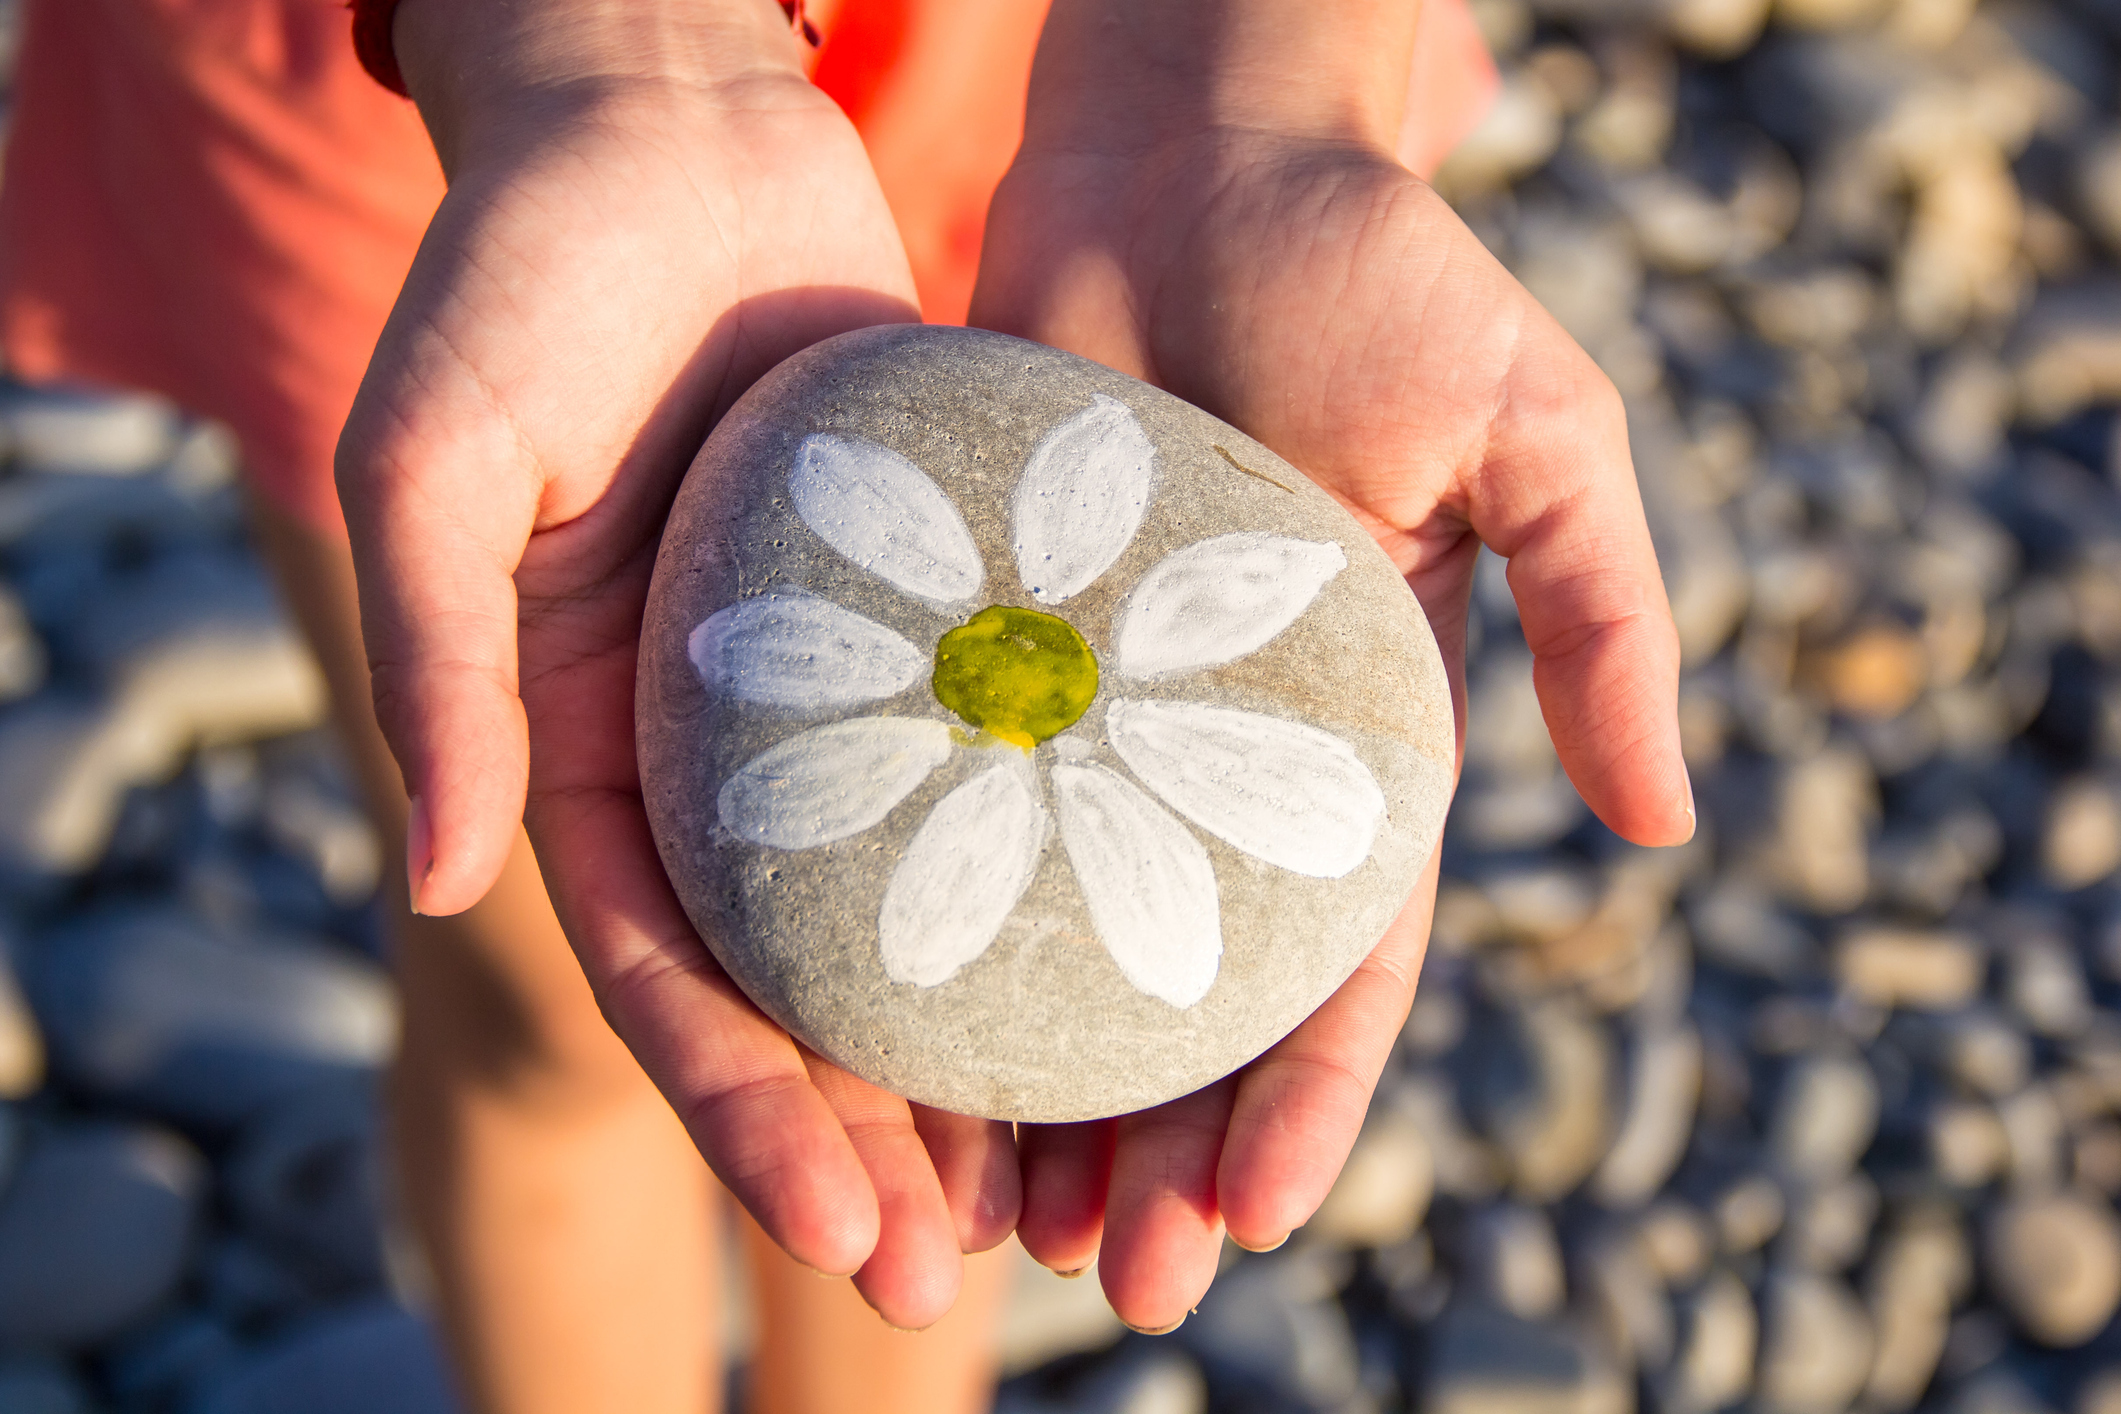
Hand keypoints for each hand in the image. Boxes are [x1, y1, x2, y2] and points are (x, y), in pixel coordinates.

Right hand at [338, 0, 1015, 1327]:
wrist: (669, 127)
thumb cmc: (528, 271)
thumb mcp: (435, 451)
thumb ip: (438, 659)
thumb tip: (433, 877)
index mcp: (583, 746)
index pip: (672, 974)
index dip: (751, 1116)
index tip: (849, 1231)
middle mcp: (716, 750)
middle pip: (802, 987)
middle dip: (875, 1136)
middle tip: (972, 1268)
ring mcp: (834, 697)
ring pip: (916, 912)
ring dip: (978, 1053)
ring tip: (1067, 1184)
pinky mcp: (934, 622)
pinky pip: (1004, 773)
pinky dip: (1053, 874)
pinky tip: (1140, 961)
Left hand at [971, 0, 1692, 1330]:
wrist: (1188, 149)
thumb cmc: (1374, 266)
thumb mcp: (1533, 428)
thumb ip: (1606, 612)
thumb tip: (1662, 826)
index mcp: (1357, 730)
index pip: (1340, 955)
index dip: (1304, 1093)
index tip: (1250, 1217)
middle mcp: (1221, 746)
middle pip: (1189, 986)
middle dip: (1159, 1139)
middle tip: (1111, 1276)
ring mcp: (1095, 708)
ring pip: (1059, 938)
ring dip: (1034, 1087)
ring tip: (993, 1226)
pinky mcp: (984, 647)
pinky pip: (946, 813)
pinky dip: (919, 932)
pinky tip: (874, 1042)